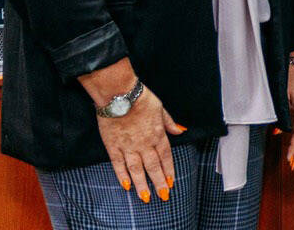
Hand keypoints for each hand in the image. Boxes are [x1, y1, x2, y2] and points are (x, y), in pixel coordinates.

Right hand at [81, 62, 181, 202]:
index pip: (165, 157)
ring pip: (137, 170)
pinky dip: (122, 176)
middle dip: (159, 183)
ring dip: (142, 185)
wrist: (120, 95)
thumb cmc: (141, 98)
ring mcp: (128, 146)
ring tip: (145, 197)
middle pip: (153, 167)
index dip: (168, 171)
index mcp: (157, 134)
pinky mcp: (113, 146)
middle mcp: (144, 144)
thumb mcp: (161, 108)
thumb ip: (169, 123)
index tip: (171, 182)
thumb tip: (180, 131)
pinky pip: (118, 164)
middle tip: (162, 196)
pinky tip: (126, 185)